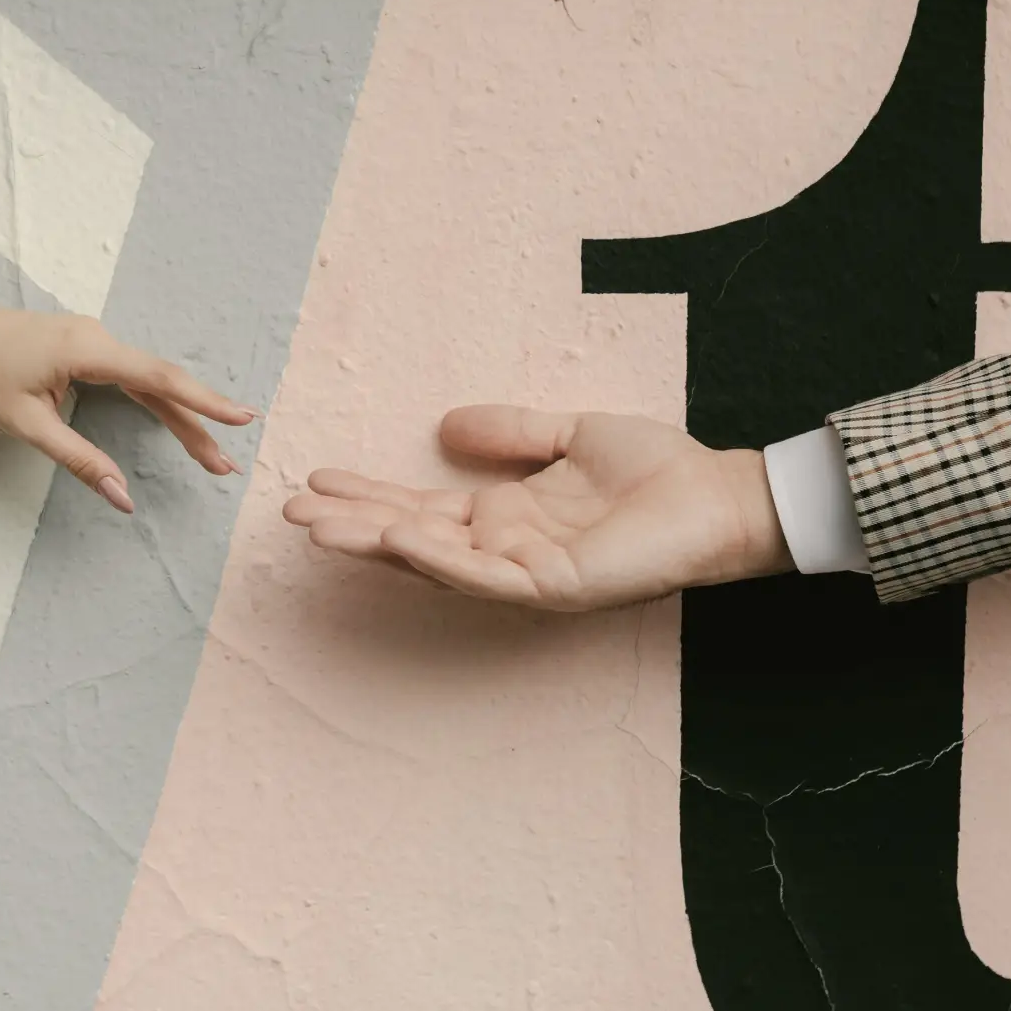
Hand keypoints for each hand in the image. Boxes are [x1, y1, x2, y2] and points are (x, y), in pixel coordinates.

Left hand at [0, 295, 258, 513]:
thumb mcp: (26, 425)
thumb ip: (79, 460)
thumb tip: (121, 497)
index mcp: (89, 350)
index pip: (160, 380)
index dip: (204, 403)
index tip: (242, 418)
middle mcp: (97, 338)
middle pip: (160, 384)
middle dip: (196, 426)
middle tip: (224, 466)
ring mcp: (89, 340)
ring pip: (146, 381)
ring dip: (177, 415)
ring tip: (206, 453)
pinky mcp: (78, 347)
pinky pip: (127, 375)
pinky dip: (152, 399)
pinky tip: (170, 418)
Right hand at [282, 405, 793, 609]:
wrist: (719, 497)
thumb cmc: (655, 472)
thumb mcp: (570, 434)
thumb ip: (510, 433)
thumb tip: (445, 424)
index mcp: (502, 518)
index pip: (418, 507)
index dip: (367, 493)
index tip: (317, 477)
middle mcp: (502, 551)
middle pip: (409, 539)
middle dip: (350, 525)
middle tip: (290, 512)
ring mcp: (524, 574)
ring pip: (433, 562)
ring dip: (375, 544)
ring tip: (321, 526)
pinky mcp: (553, 586)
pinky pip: (484, 575)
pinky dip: (440, 558)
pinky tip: (400, 535)